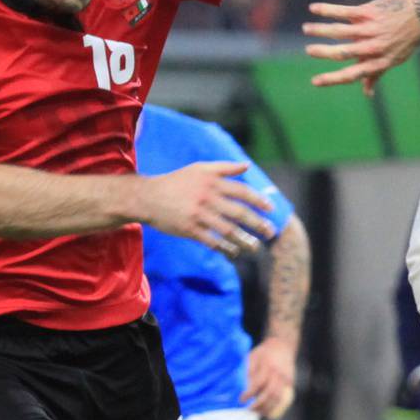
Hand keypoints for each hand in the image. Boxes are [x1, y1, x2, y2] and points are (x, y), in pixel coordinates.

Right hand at [141, 162, 275, 256]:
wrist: (148, 196)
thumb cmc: (177, 181)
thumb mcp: (199, 169)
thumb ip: (225, 167)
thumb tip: (247, 166)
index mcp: (212, 181)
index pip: (241, 191)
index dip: (258, 200)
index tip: (270, 209)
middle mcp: (207, 197)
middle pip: (239, 212)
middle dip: (257, 223)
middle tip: (271, 232)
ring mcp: (198, 214)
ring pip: (228, 230)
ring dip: (244, 240)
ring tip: (255, 247)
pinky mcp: (189, 229)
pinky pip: (212, 242)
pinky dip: (225, 249)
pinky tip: (234, 254)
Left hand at [241, 335, 296, 418]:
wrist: (283, 345)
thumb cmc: (264, 351)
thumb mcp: (253, 356)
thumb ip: (249, 370)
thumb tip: (244, 387)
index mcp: (267, 365)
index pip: (258, 383)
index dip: (249, 394)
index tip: (241, 399)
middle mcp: (277, 373)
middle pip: (269, 393)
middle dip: (259, 404)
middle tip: (249, 409)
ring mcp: (285, 378)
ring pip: (278, 397)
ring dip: (268, 408)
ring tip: (258, 413)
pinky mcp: (290, 382)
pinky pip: (283, 397)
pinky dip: (276, 406)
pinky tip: (269, 411)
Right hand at [304, 0, 419, 94]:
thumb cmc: (406, 39)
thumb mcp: (394, 59)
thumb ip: (376, 74)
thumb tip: (367, 93)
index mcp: (378, 62)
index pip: (352, 74)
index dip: (332, 79)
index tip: (315, 82)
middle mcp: (374, 48)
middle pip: (343, 52)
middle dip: (323, 52)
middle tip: (308, 50)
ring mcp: (371, 29)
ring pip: (340, 31)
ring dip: (320, 30)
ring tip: (305, 28)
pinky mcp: (369, 12)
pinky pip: (343, 12)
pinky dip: (326, 10)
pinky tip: (313, 8)